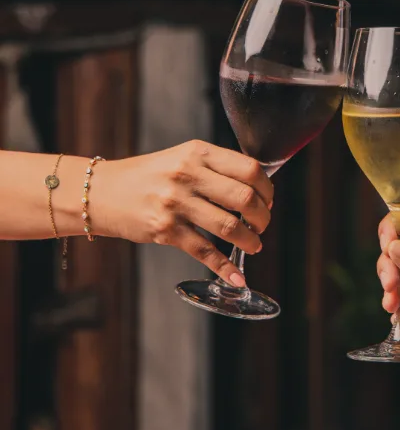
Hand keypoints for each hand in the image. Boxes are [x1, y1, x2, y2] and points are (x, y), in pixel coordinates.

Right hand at [93, 140, 271, 285]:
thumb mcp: (181, 158)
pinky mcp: (165, 230)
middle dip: (262, 217)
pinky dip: (225, 268)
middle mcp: (187, 175)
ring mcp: (175, 203)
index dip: (267, 189)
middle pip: (245, 198)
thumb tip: (255, 189)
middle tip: (261, 225)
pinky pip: (204, 252)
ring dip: (249, 241)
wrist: (101, 192)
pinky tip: (237, 277)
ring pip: (229, 226)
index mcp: (197, 152)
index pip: (250, 169)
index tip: (267, 200)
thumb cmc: (147, 176)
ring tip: (252, 245)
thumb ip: (214, 168)